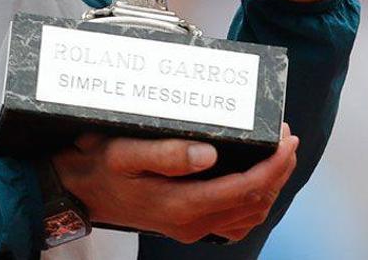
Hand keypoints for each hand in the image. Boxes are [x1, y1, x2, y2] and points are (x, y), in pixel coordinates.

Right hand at [52, 125, 298, 243]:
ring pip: (248, 214)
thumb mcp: (125, 151)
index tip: (287, 139)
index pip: (245, 188)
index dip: (273, 165)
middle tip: (289, 139)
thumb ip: (167, 153)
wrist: (78, 189)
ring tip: (279, 156)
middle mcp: (192, 222)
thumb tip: (210, 154)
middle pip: (254, 202)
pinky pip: (233, 221)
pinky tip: (255, 183)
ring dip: (270, 185)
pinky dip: (253, 202)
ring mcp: (191, 227)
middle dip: (278, 170)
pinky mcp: (187, 225)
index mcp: (182, 203)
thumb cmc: (99, 165)